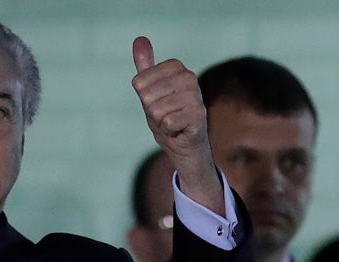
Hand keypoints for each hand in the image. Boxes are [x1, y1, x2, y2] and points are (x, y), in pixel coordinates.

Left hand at [130, 37, 222, 213]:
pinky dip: (169, 131)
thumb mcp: (151, 89)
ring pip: (156, 110)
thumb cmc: (167, 115)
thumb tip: (140, 39)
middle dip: (151, 111)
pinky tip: (179, 130)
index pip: (139, 82)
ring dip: (160, 123)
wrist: (185, 145)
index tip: (157, 103)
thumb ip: (145, 65)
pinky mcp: (198, 115)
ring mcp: (196, 96)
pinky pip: (167, 122)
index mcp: (177, 67)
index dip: (144, 98)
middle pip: (147, 96)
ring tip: (171, 123)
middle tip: (164, 116)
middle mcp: (189, 77)